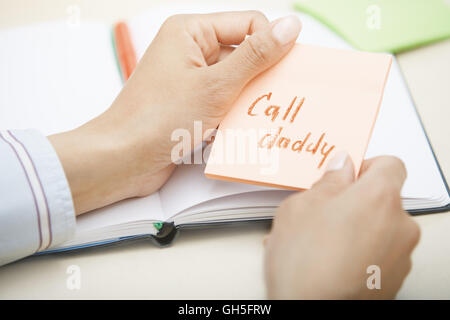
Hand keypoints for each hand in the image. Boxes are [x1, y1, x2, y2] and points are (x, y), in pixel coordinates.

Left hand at [48, 12, 301, 213]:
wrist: (124, 159)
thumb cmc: (160, 118)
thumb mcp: (216, 85)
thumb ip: (255, 56)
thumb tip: (290, 27)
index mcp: (191, 32)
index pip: (249, 23)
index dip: (271, 44)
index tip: (288, 70)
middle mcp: (191, 51)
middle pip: (244, 52)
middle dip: (263, 75)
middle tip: (281, 97)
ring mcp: (191, 79)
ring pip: (237, 80)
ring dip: (251, 98)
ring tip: (263, 116)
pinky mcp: (192, 104)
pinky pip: (225, 101)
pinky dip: (237, 112)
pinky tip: (246, 127)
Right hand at [264, 153, 419, 298]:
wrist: (310, 311)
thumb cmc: (305, 264)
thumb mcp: (300, 206)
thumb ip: (328, 181)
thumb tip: (340, 167)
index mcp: (378, 198)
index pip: (389, 164)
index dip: (365, 167)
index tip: (346, 176)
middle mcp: (399, 225)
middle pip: (382, 199)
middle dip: (355, 201)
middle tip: (324, 212)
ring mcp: (400, 255)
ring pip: (379, 228)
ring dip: (355, 228)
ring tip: (320, 242)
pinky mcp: (394, 279)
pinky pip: (379, 254)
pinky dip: (360, 252)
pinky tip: (329, 261)